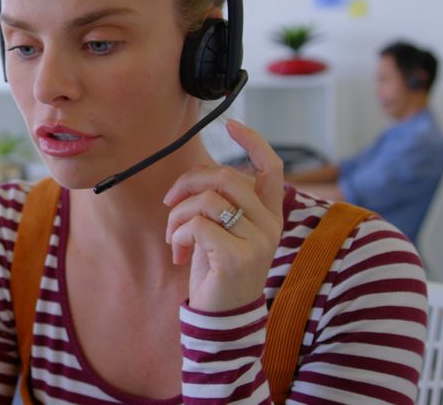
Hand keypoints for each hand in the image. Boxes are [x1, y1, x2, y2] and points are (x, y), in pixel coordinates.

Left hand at [163, 120, 284, 312]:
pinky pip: (197, 225)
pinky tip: (177, 253)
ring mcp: (258, 241)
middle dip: (188, 183)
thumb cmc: (216, 271)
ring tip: (173, 236)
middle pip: (226, 177)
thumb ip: (218, 202)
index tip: (232, 123)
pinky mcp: (237, 257)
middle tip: (170, 202)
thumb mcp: (220, 230)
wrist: (222, 318)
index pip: (271, 168)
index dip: (253, 141)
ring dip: (177, 215)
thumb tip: (197, 175)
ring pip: (207, 200)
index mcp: (269, 215)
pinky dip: (178, 234)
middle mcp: (270, 225)